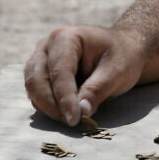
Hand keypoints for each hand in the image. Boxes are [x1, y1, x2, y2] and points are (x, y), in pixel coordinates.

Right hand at [23, 26, 145, 126]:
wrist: (124, 52)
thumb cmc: (122, 57)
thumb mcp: (117, 72)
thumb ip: (97, 90)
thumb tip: (82, 111)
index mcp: (66, 38)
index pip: (59, 71)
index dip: (64, 97)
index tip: (73, 118)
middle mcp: (47, 46)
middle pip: (38, 80)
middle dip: (53, 105)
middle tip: (72, 122)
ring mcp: (40, 59)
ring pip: (34, 89)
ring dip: (49, 107)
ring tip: (72, 118)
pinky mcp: (40, 74)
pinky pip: (37, 94)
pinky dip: (49, 106)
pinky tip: (67, 113)